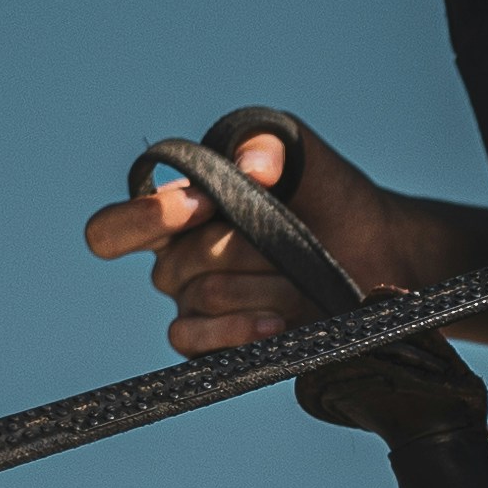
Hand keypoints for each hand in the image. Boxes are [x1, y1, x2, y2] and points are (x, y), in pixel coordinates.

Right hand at [82, 119, 400, 355]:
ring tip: (299, 274)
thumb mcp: (298, 149)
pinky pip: (194, 343)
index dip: (145, 218)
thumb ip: (265, 141)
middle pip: (173, 265)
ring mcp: (193, 307)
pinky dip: (237, 330)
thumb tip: (248, 169)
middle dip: (238, 249)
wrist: (376, 249)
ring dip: (259, 285)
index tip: (203, 203)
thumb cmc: (326, 193)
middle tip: (288, 237)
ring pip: (197, 300)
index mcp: (174, 214)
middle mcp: (174, 262)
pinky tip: (279, 321)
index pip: (111, 231)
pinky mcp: (217, 345)